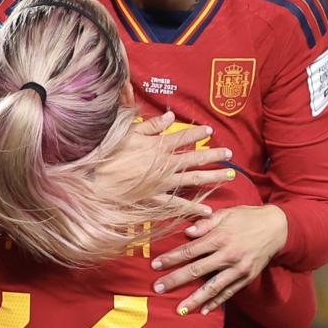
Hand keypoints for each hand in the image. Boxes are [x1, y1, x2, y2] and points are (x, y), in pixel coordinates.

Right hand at [112, 109, 234, 211]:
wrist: (97, 180)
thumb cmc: (110, 153)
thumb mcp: (129, 133)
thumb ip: (152, 125)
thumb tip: (171, 116)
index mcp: (158, 146)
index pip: (183, 137)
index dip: (197, 133)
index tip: (209, 132)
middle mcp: (165, 164)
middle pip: (195, 159)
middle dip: (214, 156)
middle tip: (229, 154)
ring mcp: (162, 183)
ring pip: (193, 180)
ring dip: (213, 177)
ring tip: (230, 176)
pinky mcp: (155, 199)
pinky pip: (178, 204)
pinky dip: (193, 208)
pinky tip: (207, 211)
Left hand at [151, 203, 287, 314]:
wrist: (278, 228)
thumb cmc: (248, 218)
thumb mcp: (227, 214)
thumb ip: (206, 223)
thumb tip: (187, 232)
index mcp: (220, 237)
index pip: (190, 250)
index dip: (171, 258)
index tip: (155, 265)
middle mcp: (228, 255)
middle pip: (196, 271)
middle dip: (175, 280)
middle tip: (158, 288)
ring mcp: (238, 269)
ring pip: (212, 287)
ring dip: (194, 300)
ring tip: (179, 310)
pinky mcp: (246, 278)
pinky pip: (228, 293)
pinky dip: (216, 303)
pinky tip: (203, 312)